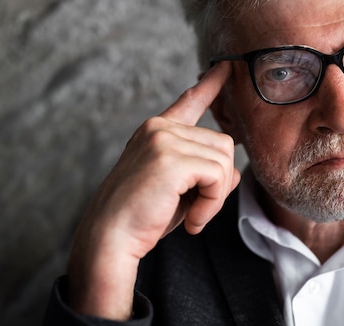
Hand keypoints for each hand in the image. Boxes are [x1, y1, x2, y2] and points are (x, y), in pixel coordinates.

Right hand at [67, 62, 239, 319]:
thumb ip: (201, 171)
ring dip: (216, 197)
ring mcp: (163, 140)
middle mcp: (159, 128)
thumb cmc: (141, 218)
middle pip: (223, 145)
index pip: (189, 102)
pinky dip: (212, 204)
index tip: (225, 69)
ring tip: (192, 217)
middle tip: (195, 211)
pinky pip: (218, 176)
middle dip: (218, 183)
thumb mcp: (176, 189)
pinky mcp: (171, 159)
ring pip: (224, 161)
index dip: (210, 86)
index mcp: (156, 132)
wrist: (110, 239)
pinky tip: (192, 222)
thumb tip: (233, 170)